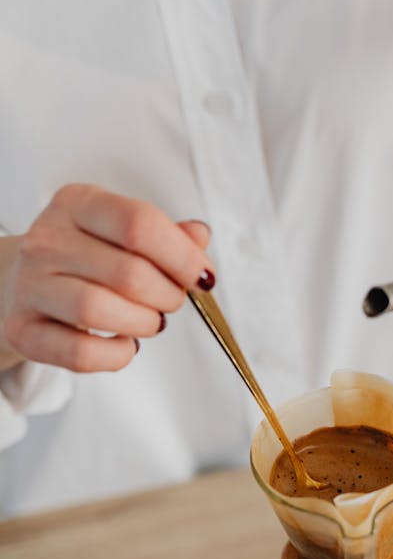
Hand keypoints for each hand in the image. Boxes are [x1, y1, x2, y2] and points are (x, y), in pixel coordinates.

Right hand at [0, 184, 214, 372]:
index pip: (139, 223)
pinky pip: (80, 353)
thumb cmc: (84, 259)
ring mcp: (29, 285)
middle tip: (172, 302)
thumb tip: (199, 237)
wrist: (21, 284)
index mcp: (78, 204)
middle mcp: (47, 239)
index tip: (204, 277)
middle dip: (167, 296)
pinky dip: (116, 355)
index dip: (183, 256)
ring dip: (142, 324)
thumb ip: (166, 235)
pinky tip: (124, 344)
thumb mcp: (122, 233)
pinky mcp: (23, 329)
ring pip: (97, 310)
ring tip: (149, 322)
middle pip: (127, 273)